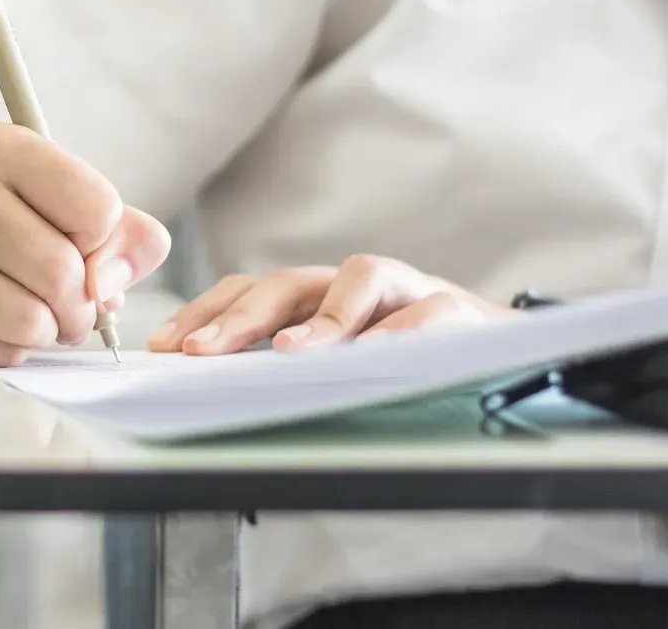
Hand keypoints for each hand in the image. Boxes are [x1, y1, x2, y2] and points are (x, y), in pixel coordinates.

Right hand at [0, 122, 171, 366]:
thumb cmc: (3, 228)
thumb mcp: (64, 204)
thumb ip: (124, 234)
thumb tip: (110, 284)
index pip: (94, 206)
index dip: (102, 239)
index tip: (81, 243)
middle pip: (60, 270)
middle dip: (82, 304)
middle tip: (74, 306)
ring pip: (27, 320)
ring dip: (47, 331)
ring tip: (37, 317)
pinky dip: (9, 352)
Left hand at [148, 254, 512, 355]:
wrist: (504, 351)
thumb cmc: (406, 359)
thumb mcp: (339, 362)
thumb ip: (287, 366)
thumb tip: (212, 388)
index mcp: (316, 295)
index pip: (247, 290)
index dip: (203, 311)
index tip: (163, 345)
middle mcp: (352, 283)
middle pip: (287, 282)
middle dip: (238, 316)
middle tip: (200, 351)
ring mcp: (405, 288)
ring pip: (359, 278)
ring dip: (321, 317)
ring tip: (287, 354)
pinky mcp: (457, 308)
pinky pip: (428, 311)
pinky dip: (400, 332)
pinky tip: (374, 357)